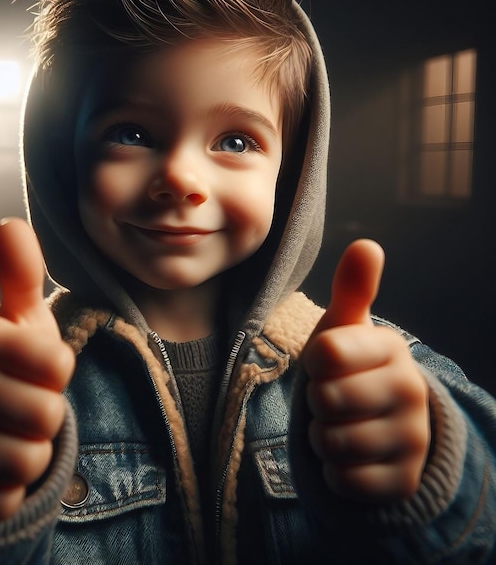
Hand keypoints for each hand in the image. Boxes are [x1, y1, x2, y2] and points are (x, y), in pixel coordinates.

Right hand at [0, 218, 74, 520]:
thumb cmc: (2, 370)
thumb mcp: (17, 323)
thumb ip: (21, 276)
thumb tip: (12, 223)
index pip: (59, 366)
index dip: (55, 374)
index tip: (32, 371)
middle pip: (47, 416)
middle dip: (43, 417)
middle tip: (17, 407)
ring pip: (27, 462)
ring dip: (28, 454)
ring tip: (4, 435)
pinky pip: (4, 500)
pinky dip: (6, 489)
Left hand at [301, 240, 429, 502]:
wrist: (379, 426)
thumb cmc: (350, 369)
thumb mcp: (345, 329)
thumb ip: (353, 289)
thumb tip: (367, 244)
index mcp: (391, 348)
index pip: (325, 352)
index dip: (313, 361)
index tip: (327, 362)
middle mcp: (410, 391)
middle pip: (325, 399)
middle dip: (317, 402)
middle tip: (334, 398)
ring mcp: (412, 439)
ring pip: (332, 443)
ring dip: (323, 437)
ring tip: (342, 425)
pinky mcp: (403, 480)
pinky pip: (344, 479)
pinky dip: (334, 471)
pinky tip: (351, 457)